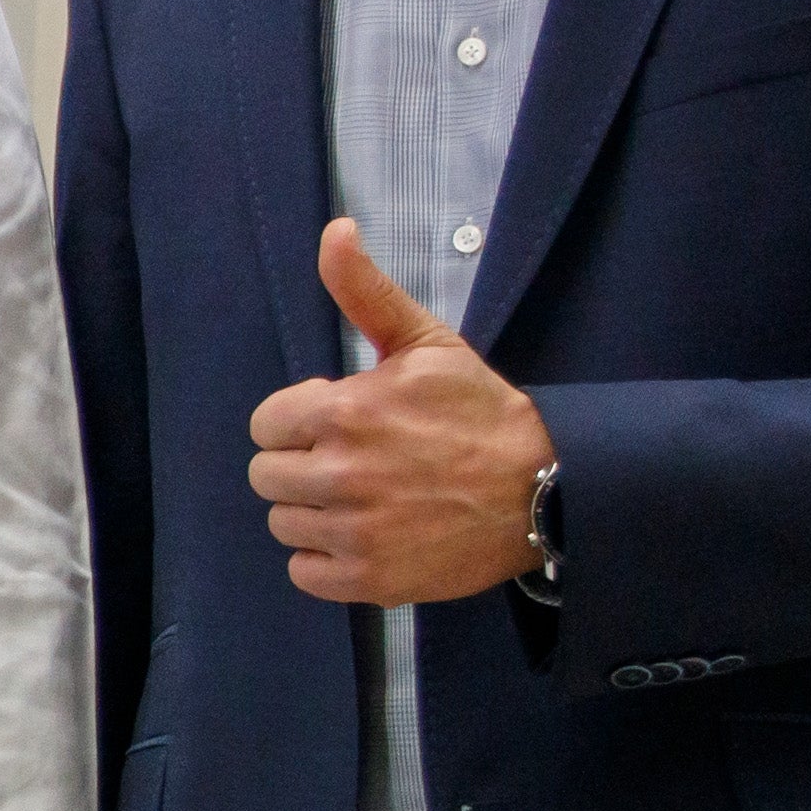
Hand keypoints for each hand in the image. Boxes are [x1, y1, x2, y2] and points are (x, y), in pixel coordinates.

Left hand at [247, 223, 552, 604]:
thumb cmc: (480, 412)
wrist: (544, 488)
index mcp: (342, 412)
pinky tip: (365, 535)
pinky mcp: (370, 579)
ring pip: (283, 523)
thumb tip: (335, 231)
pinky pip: (305, 572)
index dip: (300, 421)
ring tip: (365, 498)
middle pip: (267, 476)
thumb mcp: (426, 342)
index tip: (343, 423)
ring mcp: (354, 531)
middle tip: (354, 462)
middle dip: (301, 465)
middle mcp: (340, 474)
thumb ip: (366, 291)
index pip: (266, 424)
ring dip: (313, 512)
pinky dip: (326, 559)